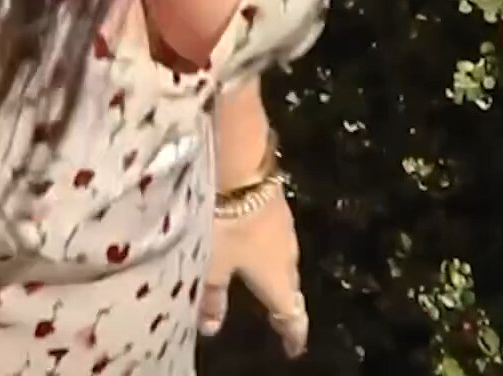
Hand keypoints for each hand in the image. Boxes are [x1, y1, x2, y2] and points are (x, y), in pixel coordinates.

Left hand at [198, 180, 307, 358]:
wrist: (238, 155)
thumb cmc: (223, 220)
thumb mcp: (208, 262)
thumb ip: (210, 295)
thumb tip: (211, 327)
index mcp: (276, 277)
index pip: (291, 313)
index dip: (292, 333)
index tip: (294, 347)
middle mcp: (286, 251)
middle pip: (289, 283)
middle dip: (284, 299)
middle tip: (280, 314)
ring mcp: (283, 220)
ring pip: (283, 254)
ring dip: (275, 268)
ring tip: (264, 276)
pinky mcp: (274, 194)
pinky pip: (275, 229)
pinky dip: (267, 241)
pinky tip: (254, 236)